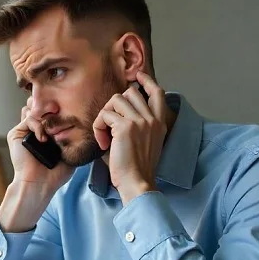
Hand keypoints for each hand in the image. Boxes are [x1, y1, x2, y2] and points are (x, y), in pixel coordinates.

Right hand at [0, 98, 74, 232]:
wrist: (39, 184)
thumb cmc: (55, 174)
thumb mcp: (69, 152)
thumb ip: (72, 138)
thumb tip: (83, 123)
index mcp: (46, 133)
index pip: (50, 113)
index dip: (57, 109)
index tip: (69, 110)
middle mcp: (34, 130)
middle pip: (39, 106)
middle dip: (48, 106)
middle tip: (58, 109)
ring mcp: (25, 131)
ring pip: (32, 109)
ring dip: (43, 114)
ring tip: (52, 124)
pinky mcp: (16, 134)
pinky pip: (28, 119)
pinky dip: (38, 126)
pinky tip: (43, 139)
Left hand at [92, 72, 170, 204]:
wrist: (137, 182)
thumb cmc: (135, 168)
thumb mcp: (143, 143)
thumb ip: (135, 125)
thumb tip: (115, 112)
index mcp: (160, 123)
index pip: (158, 92)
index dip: (147, 81)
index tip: (138, 76)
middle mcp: (152, 119)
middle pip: (130, 92)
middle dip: (115, 104)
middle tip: (109, 126)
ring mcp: (140, 121)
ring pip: (115, 99)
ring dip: (104, 116)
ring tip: (105, 136)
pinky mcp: (125, 127)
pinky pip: (104, 115)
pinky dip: (98, 128)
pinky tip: (103, 144)